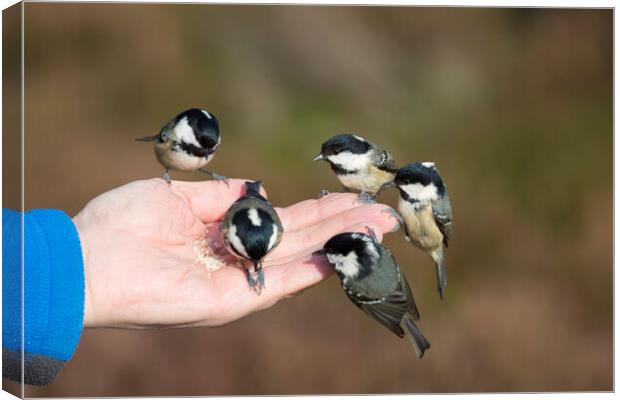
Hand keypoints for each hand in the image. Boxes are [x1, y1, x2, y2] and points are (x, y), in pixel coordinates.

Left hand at [73, 178, 398, 328]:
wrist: (88, 258)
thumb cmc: (123, 222)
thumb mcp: (177, 195)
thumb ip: (222, 197)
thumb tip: (256, 189)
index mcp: (228, 233)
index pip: (286, 220)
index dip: (321, 208)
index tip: (355, 196)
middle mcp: (240, 258)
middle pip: (303, 239)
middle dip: (344, 224)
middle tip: (386, 212)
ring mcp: (238, 281)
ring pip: (299, 258)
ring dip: (339, 241)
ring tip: (377, 226)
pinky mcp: (228, 301)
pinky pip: (275, 283)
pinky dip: (308, 269)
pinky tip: (339, 254)